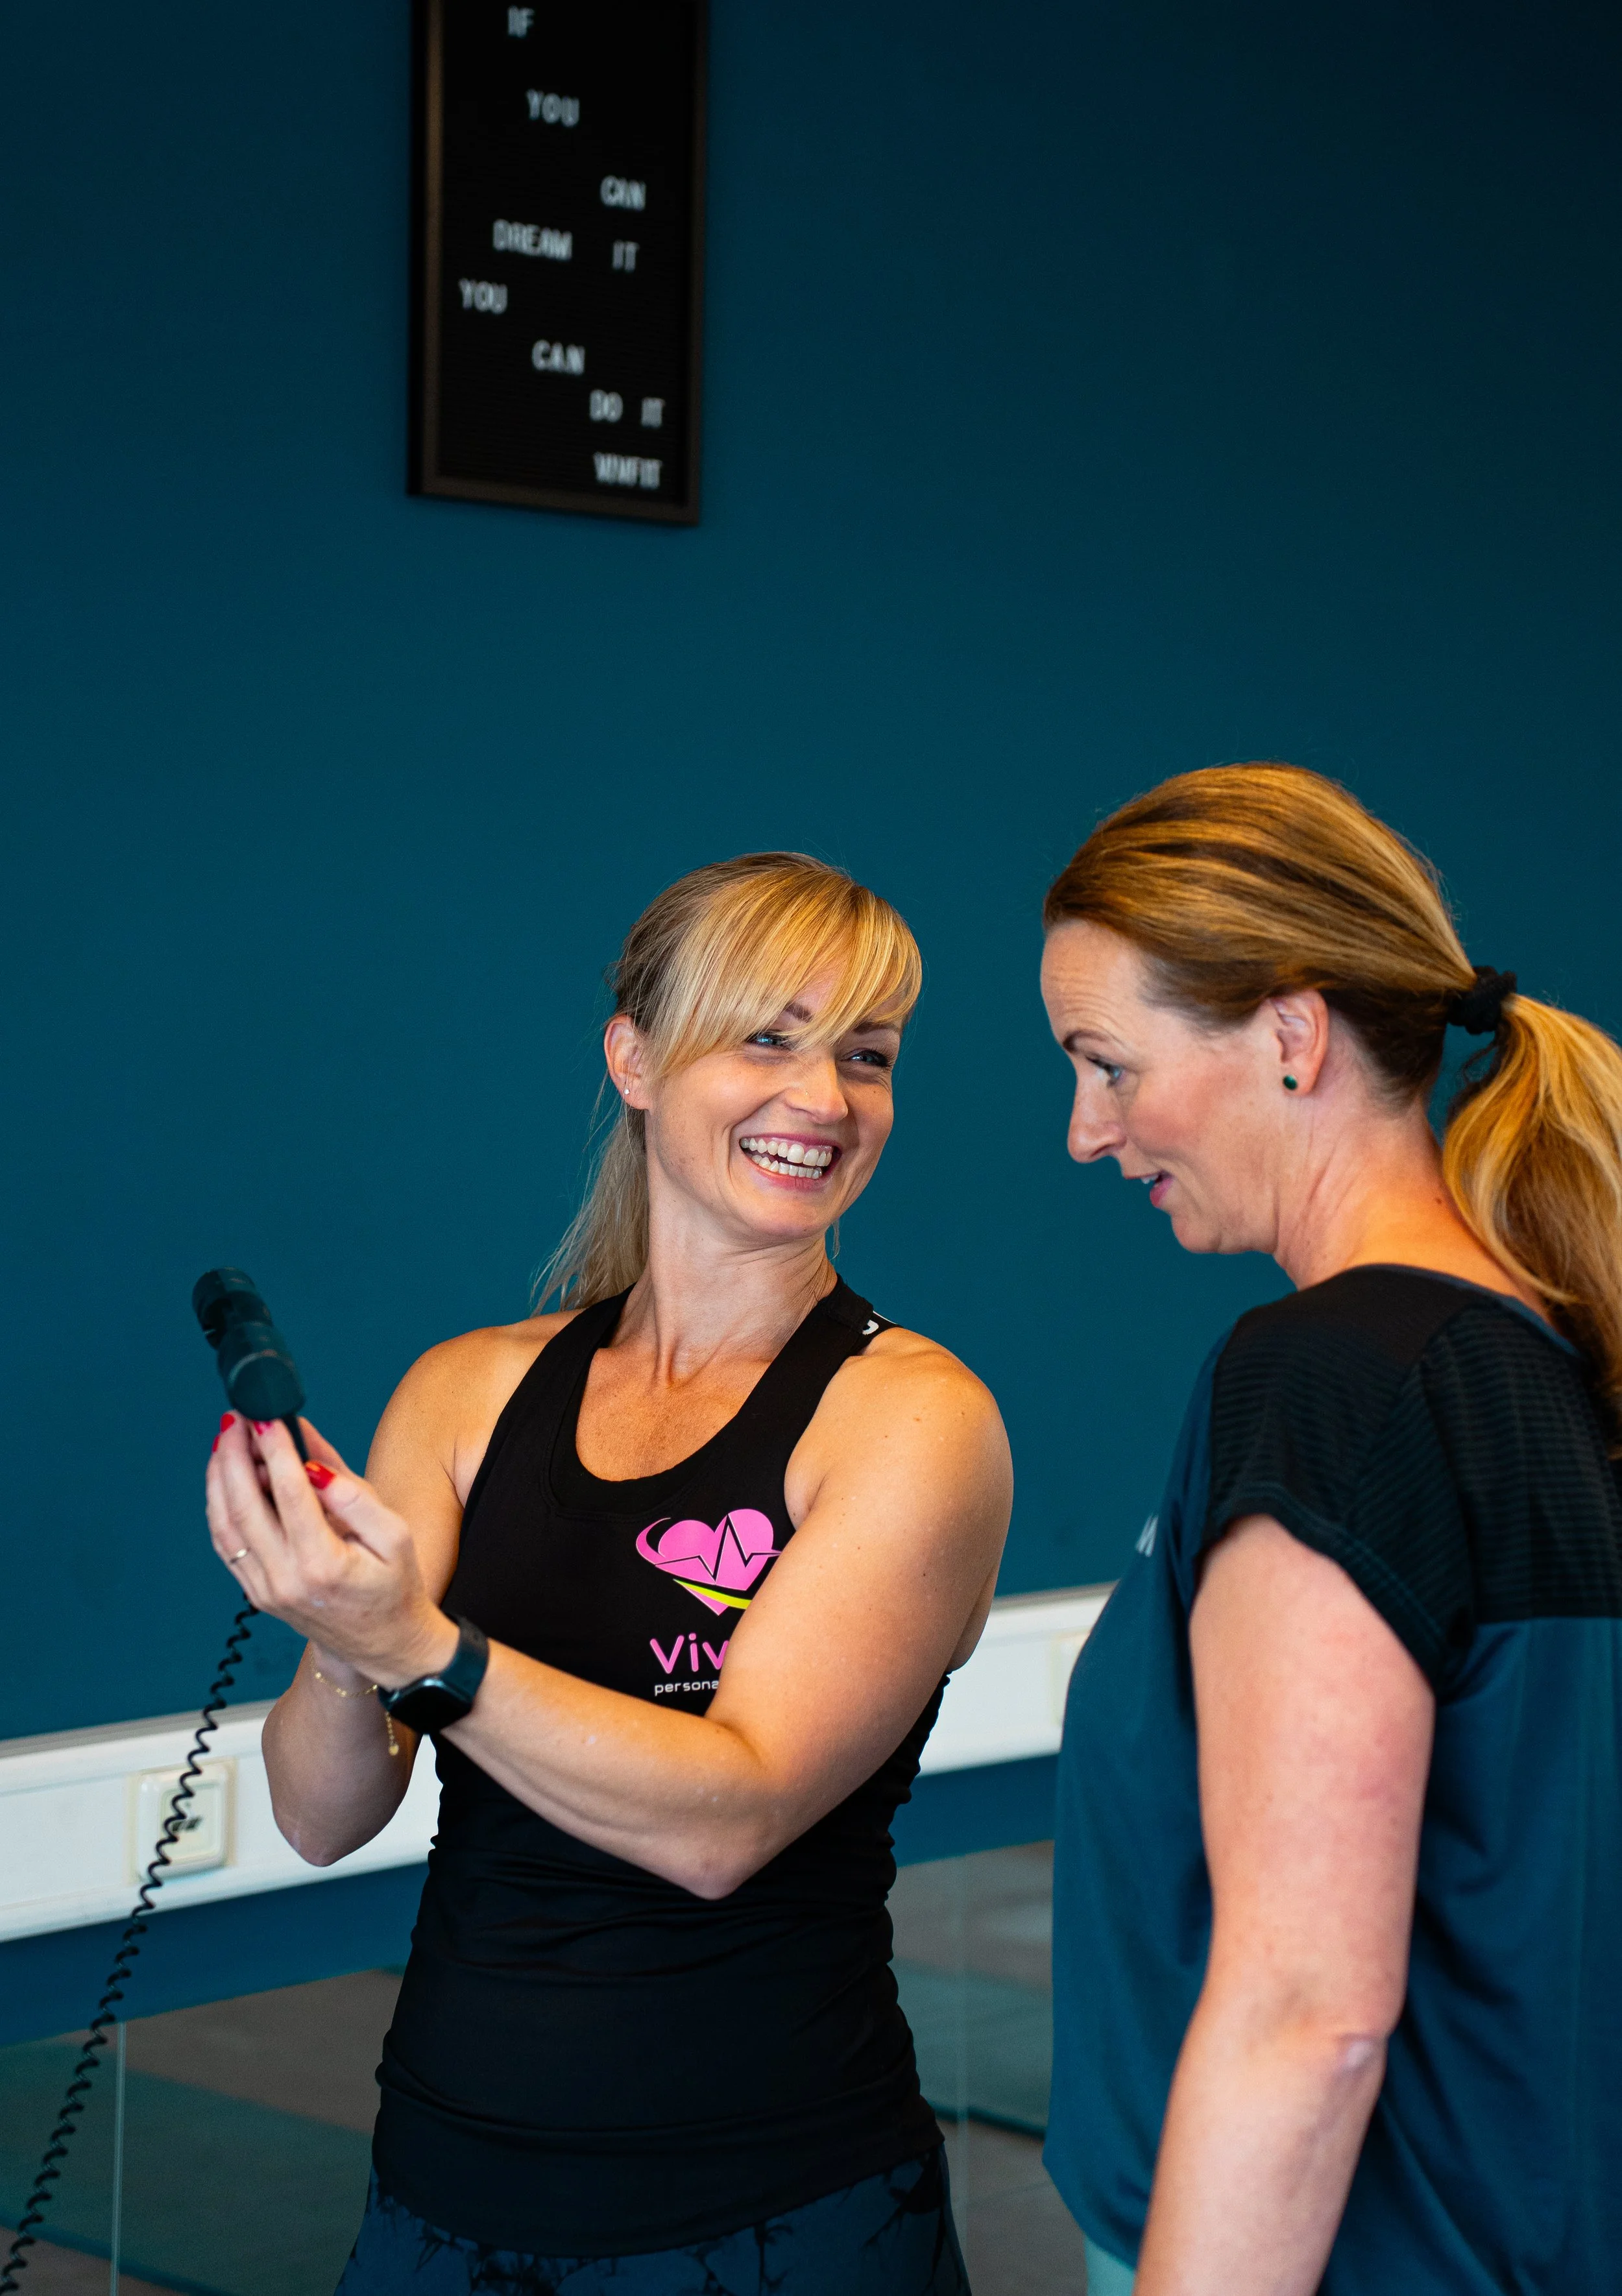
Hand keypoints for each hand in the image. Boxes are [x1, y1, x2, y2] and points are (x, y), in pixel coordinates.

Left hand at [204, 1413, 457, 1687]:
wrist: (384, 1645)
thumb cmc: (395, 1587)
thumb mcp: (395, 1536)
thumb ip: (354, 1495)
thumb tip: (312, 1457)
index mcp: (323, 1565)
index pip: (290, 1494)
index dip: (275, 1450)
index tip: (267, 1416)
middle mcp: (285, 1580)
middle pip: (245, 1507)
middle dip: (234, 1455)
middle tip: (235, 1417)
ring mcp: (264, 1590)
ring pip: (225, 1525)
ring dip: (219, 1477)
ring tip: (224, 1439)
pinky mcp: (256, 1592)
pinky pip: (226, 1544)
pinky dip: (219, 1505)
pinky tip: (224, 1477)